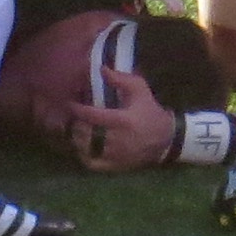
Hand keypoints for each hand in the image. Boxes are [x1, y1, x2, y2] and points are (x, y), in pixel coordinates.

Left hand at [53, 77, 180, 173]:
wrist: (166, 139)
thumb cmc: (149, 111)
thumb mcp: (140, 90)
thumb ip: (121, 79)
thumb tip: (101, 69)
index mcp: (123, 120)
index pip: (91, 116)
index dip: (77, 109)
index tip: (70, 103)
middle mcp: (117, 140)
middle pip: (85, 133)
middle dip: (75, 123)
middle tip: (71, 115)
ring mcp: (115, 156)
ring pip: (86, 148)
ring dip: (76, 138)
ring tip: (75, 128)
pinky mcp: (115, 166)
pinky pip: (91, 163)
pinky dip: (82, 154)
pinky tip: (82, 145)